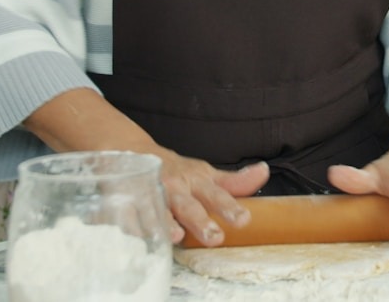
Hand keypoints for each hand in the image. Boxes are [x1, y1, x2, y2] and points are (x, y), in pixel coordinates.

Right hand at [21, 88, 271, 247]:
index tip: (243, 220)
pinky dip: (131, 225)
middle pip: (187, 206)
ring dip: (165, 222)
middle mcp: (173, 186)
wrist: (128, 151)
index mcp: (195, 181)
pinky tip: (138, 236)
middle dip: (199, 221)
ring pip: (157, 210)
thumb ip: (233, 182)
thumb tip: (264, 172)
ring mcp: (148, 193)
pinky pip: (127, 215)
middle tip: (214, 237)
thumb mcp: (204, 174)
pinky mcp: (123, 200)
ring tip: (174, 235)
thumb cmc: (173, 169)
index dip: (229, 208)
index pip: (216, 195)